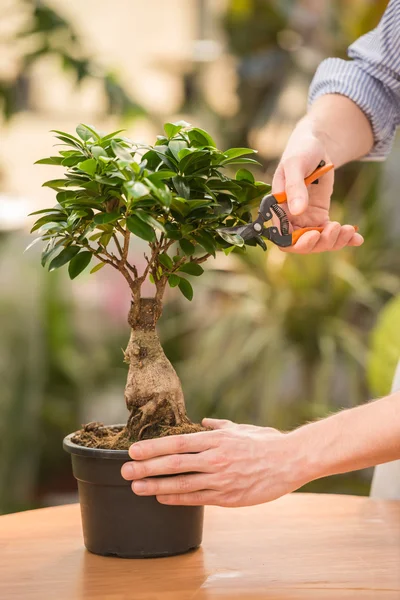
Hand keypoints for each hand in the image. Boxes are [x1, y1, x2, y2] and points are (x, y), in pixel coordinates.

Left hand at [121, 419, 306, 506]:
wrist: (291, 461)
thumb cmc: (267, 442)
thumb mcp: (242, 428)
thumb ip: (220, 426)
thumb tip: (204, 422)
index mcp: (216, 439)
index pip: (177, 443)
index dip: (153, 447)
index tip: (134, 450)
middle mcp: (214, 458)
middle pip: (174, 463)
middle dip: (146, 466)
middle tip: (125, 469)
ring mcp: (220, 479)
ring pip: (181, 484)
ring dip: (155, 486)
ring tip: (136, 487)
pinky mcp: (228, 497)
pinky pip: (197, 498)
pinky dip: (177, 498)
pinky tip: (161, 498)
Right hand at [272, 125, 363, 253]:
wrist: (315, 146)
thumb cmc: (300, 152)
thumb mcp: (295, 165)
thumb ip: (294, 187)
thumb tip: (297, 210)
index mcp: (278, 209)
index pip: (282, 237)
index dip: (296, 242)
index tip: (313, 235)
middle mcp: (289, 218)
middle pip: (301, 244)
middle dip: (319, 243)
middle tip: (335, 228)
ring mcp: (305, 219)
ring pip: (317, 242)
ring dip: (334, 241)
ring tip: (349, 230)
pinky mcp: (319, 217)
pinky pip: (329, 232)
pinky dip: (343, 238)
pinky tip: (357, 238)